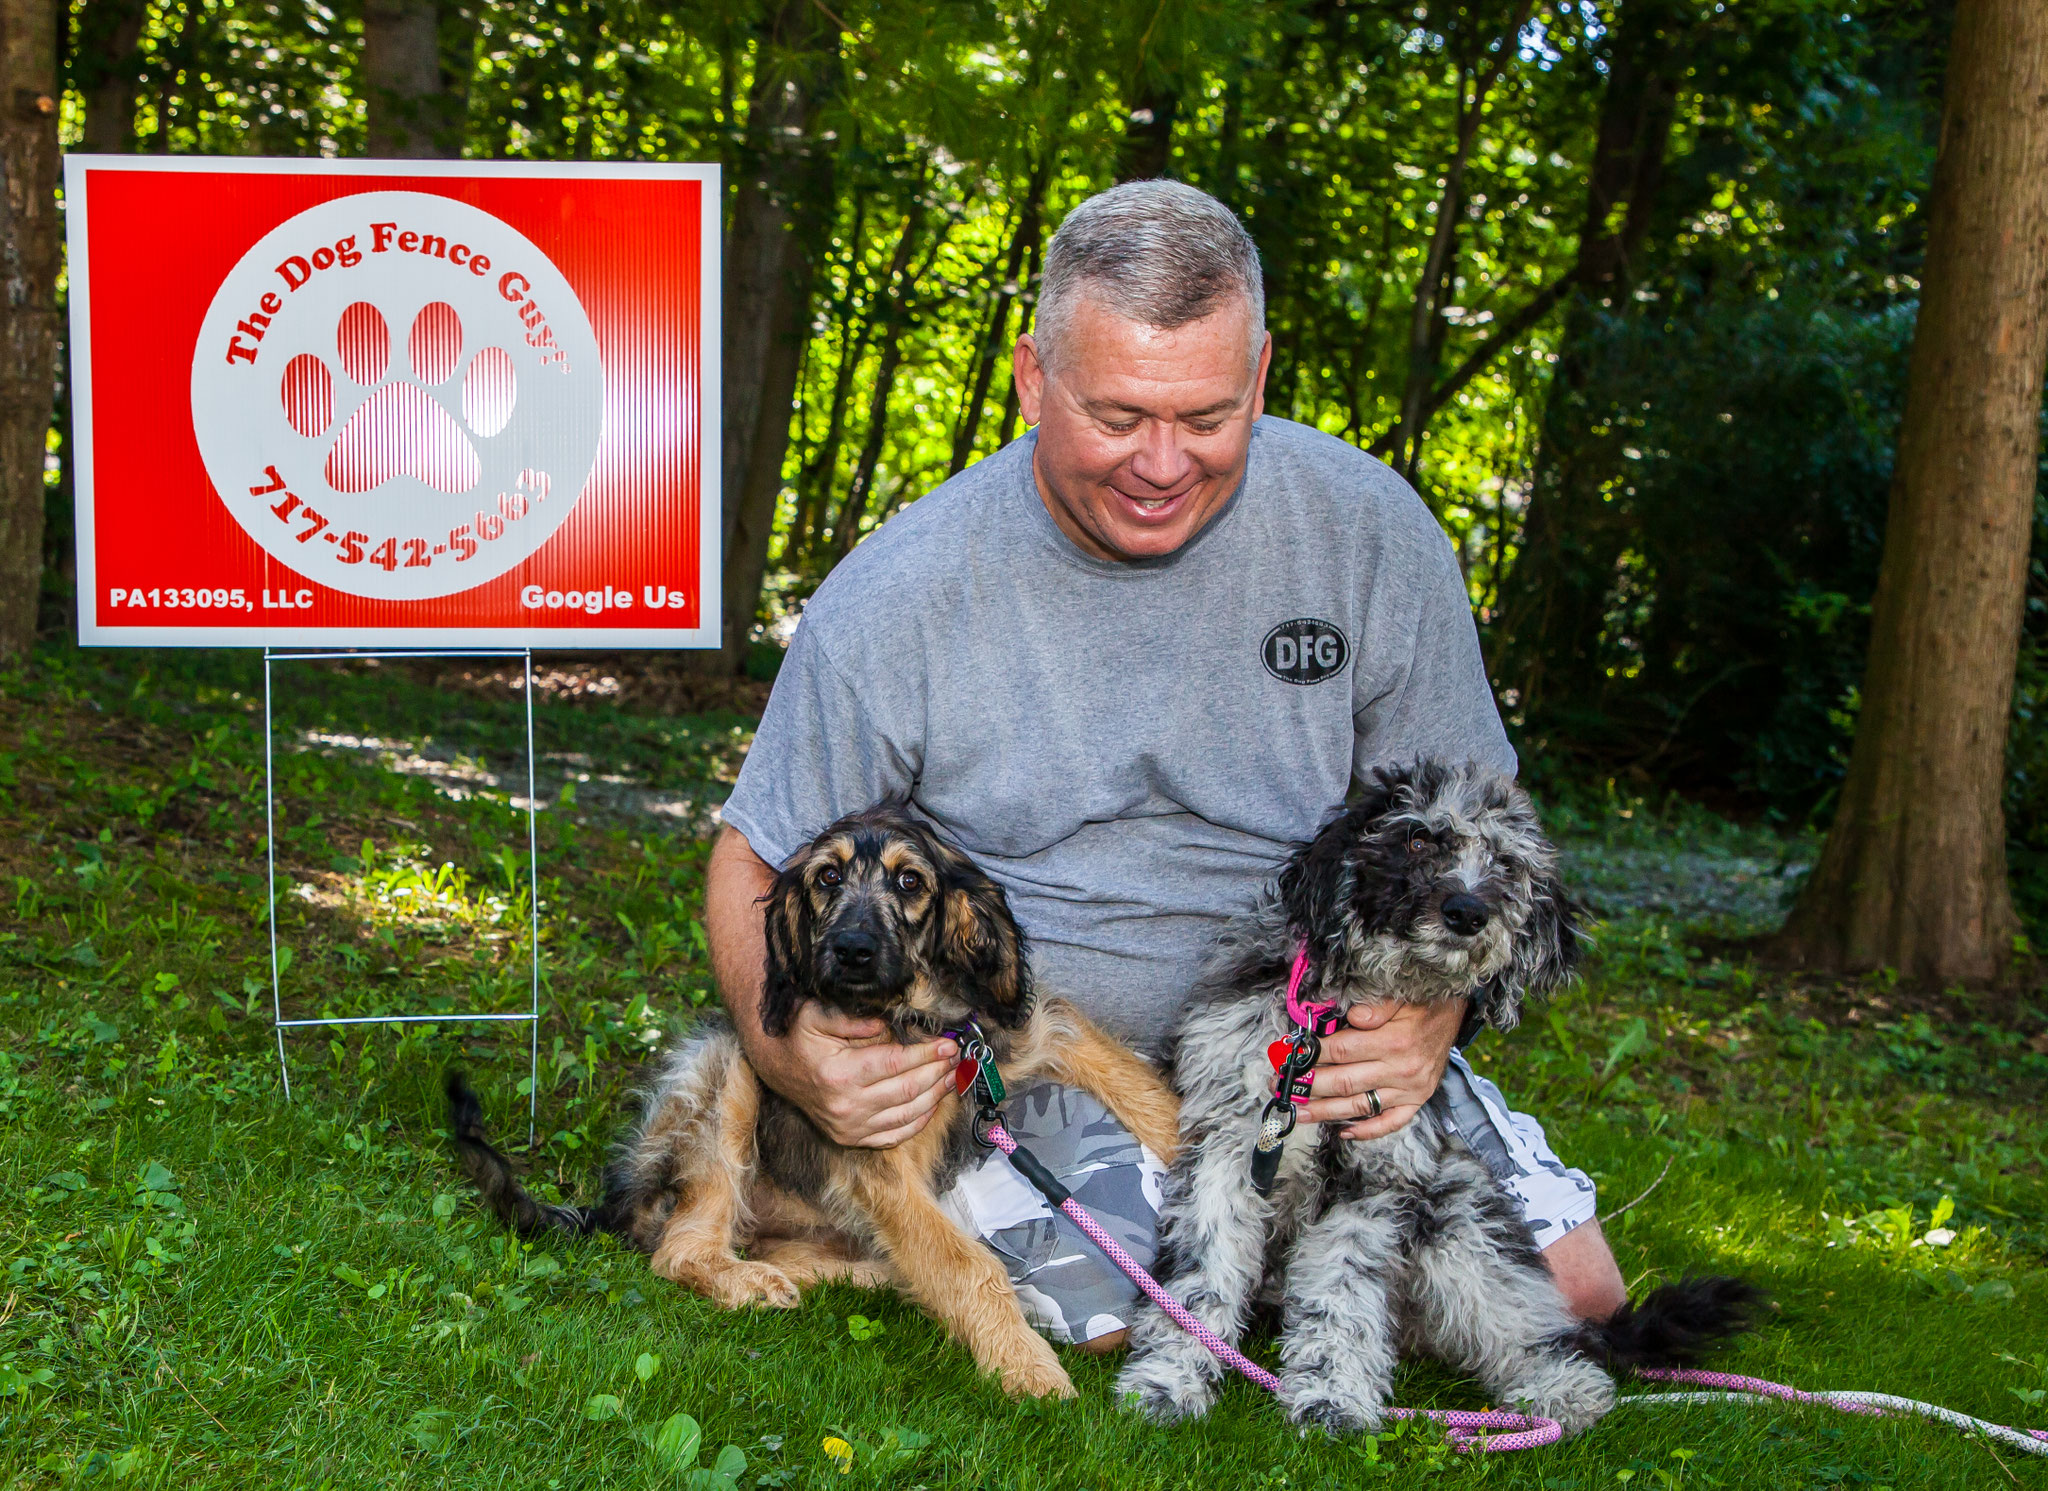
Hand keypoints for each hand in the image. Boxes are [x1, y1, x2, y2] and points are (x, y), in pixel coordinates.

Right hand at [744, 1004, 958, 1148]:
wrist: (777, 1068)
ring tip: (952, 1077)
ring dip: (936, 1096)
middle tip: (956, 1057)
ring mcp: (849, 1127)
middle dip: (938, 1072)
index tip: (948, 1044)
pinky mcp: (851, 1139)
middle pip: (908, 1090)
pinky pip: (894, 1136)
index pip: (896, 1064)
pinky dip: (918, 1122)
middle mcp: (846, 1107)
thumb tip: (888, 1025)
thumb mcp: (818, 1016)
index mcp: (840, 1074)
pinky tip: (933, 1105)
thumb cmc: (800, 1037)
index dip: (927, 1053)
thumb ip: (854, 1018)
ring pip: (906, 1115)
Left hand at [1296, 997, 1464, 1139]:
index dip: (1312, 1054)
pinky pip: (1389, 1123)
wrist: (1453, 1017)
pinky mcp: (1416, 1102)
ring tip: (1298, 1112)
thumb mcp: (1399, 997)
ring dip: (1325, 1111)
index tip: (1289, 1056)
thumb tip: (1350, 1015)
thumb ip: (1374, 1007)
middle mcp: (1401, 1070)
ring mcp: (1409, 1090)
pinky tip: (1343, 1132)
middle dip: (1308, 1085)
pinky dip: (1366, 1131)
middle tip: (1281, 1085)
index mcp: (1394, 1041)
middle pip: (1344, 1082)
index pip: (1342, 1051)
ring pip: (1359, 1106)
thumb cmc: (1420, 1005)